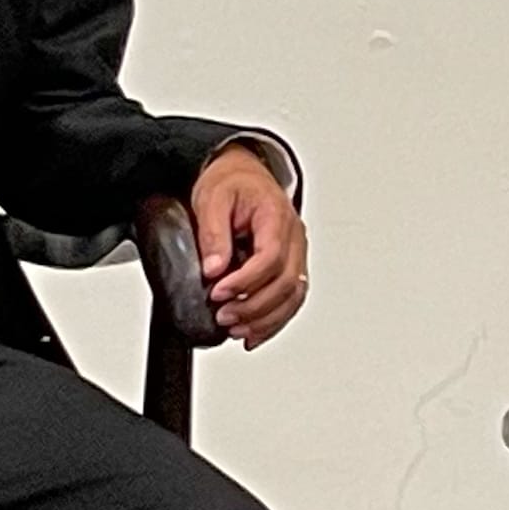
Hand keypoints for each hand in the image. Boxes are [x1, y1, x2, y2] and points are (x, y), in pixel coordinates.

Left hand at [192, 144, 307, 347]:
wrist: (243, 174)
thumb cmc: (231, 183)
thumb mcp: (212, 199)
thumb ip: (213, 234)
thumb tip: (214, 269)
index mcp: (276, 216)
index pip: (271, 256)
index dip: (246, 281)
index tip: (218, 293)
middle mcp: (293, 236)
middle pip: (287, 281)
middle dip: (254, 306)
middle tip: (223, 316)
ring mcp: (296, 253)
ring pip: (294, 295)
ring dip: (266, 319)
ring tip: (236, 329)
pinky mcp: (290, 266)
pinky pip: (292, 299)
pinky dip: (274, 321)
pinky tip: (254, 334)